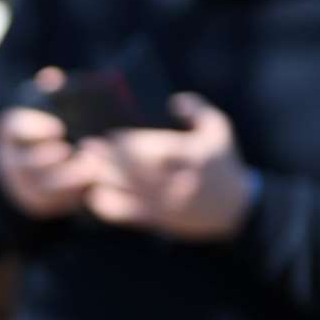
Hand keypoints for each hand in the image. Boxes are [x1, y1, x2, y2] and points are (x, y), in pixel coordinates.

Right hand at [0, 67, 98, 219]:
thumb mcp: (38, 108)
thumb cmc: (41, 130)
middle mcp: (9, 160)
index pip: (16, 128)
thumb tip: (51, 76)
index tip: (59, 128)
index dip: (36, 128)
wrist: (25, 167)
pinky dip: (74, 196)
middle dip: (52, 159)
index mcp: (9, 131)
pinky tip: (95, 184)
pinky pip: (54, 203)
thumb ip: (47, 94)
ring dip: (68, 179)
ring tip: (93, 168)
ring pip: (41, 186)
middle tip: (80, 152)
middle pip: (28, 163)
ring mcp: (21, 185)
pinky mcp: (37, 204)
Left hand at [79, 93, 252, 240]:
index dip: (125, 141)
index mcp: (190, 156)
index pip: (150, 147)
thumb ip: (198, 110)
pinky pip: (124, 213)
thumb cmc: (223, 164)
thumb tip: (173, 100)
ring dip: (100, 178)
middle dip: (105, 157)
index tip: (107, 134)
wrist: (236, 210)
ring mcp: (165, 202)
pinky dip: (105, 203)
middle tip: (85, 146)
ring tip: (83, 166)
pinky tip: (92, 193)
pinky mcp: (157, 219)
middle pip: (131, 168)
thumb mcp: (220, 130)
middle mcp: (175, 180)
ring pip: (124, 190)